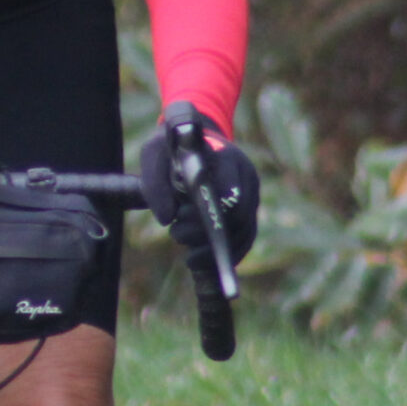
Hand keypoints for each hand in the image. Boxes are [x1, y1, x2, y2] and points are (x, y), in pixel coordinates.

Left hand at [135, 102, 258, 266]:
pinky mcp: (248, 214)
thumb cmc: (173, 147)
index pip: (231, 196)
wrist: (193, 143)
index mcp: (229, 159)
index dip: (208, 215)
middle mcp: (247, 178)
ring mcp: (252, 197)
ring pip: (244, 235)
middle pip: (239, 219)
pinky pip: (244, 241)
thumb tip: (166, 219)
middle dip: (207, 236)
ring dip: (215, 252)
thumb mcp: (155, 153)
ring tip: (188, 256)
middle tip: (176, 234)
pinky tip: (202, 262)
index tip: (179, 216)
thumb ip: (154, 181)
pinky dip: (226, 256)